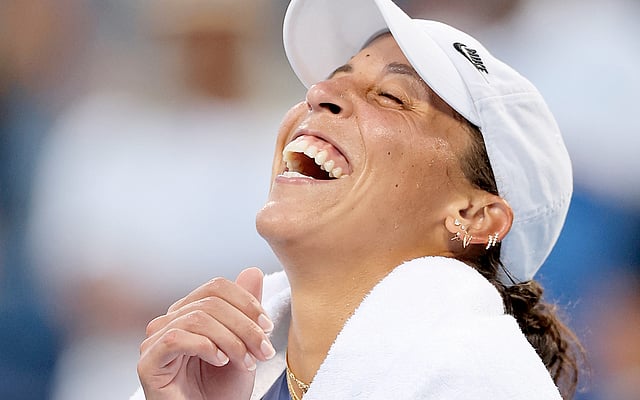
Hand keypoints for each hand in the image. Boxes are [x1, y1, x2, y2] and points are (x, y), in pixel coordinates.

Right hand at [137, 267, 274, 399]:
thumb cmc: (221, 393)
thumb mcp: (243, 346)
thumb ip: (245, 310)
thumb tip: (252, 271)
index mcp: (189, 313)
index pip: (216, 288)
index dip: (246, 302)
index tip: (268, 327)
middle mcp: (169, 322)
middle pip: (210, 302)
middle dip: (244, 326)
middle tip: (264, 351)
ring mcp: (155, 341)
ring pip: (197, 318)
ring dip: (231, 340)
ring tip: (247, 362)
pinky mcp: (148, 363)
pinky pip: (175, 338)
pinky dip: (205, 347)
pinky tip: (220, 361)